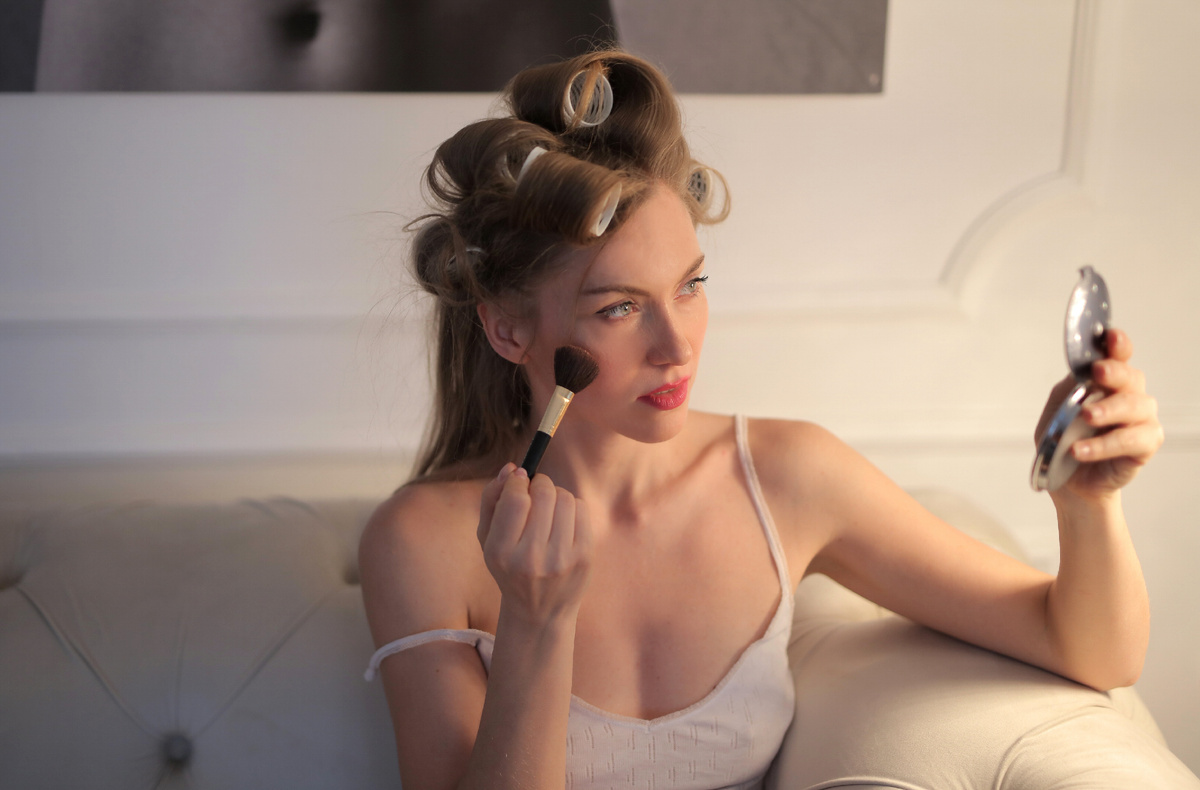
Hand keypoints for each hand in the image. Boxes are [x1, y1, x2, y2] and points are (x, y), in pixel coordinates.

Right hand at [477, 463, 592, 624]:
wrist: (539, 611)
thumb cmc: (510, 568)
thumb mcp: (488, 539)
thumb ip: (491, 500)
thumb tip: (511, 468)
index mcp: (501, 553)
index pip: (516, 500)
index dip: (518, 481)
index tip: (519, 481)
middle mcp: (531, 559)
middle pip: (544, 494)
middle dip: (539, 484)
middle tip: (535, 490)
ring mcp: (561, 559)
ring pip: (565, 498)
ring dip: (556, 493)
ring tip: (548, 507)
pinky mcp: (584, 557)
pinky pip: (581, 509)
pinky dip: (571, 506)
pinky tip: (562, 520)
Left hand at [1036, 328, 1163, 497]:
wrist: (1068, 480)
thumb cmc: (1064, 440)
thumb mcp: (1056, 411)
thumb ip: (1067, 391)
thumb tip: (1077, 378)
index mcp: (1108, 382)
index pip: (1118, 356)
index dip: (1118, 344)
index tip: (1110, 336)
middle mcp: (1129, 395)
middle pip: (1131, 377)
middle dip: (1115, 372)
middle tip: (1098, 373)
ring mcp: (1141, 420)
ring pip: (1135, 406)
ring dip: (1109, 409)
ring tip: (1086, 417)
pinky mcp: (1145, 445)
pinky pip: (1131, 440)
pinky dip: (1104, 445)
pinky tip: (1081, 450)